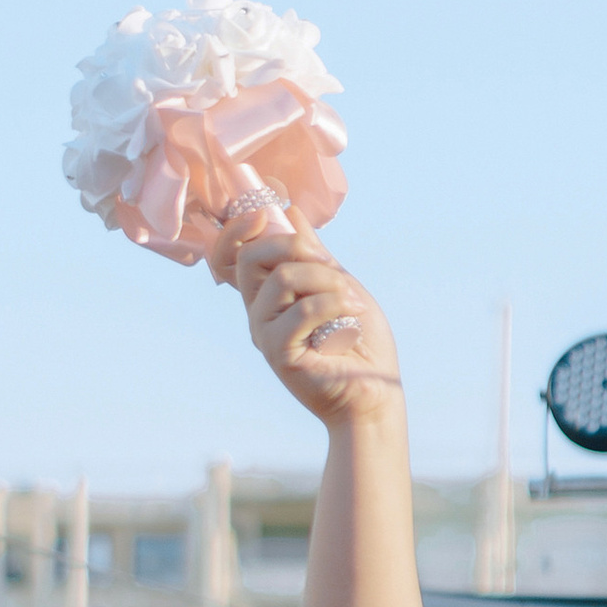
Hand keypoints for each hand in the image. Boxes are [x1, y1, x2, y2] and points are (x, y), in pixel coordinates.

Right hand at [200, 209, 401, 426]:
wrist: (376, 393)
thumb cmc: (361, 344)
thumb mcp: (340, 284)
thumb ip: (314, 254)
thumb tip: (290, 213)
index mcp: (267, 295)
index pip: (230, 257)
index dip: (238, 230)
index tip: (264, 214)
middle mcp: (258, 314)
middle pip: (250, 258)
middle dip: (294, 246)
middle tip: (332, 265)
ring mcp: (265, 335)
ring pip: (283, 280)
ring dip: (327, 280)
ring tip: (354, 300)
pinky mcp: (279, 354)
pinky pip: (301, 310)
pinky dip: (334, 304)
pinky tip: (355, 315)